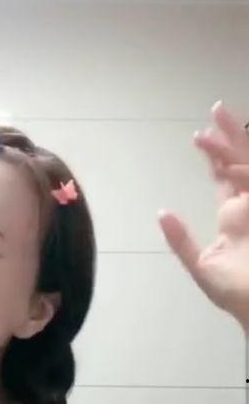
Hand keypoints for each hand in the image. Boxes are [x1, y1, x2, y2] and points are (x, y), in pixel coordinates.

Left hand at [157, 102, 248, 333]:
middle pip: (241, 163)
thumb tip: (162, 212)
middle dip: (229, 138)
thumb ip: (181, 240)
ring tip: (218, 117)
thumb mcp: (201, 264)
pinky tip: (225, 159)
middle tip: (216, 110)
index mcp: (234, 219)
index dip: (215, 158)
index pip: (226, 180)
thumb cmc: (233, 293)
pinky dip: (242, 168)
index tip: (201, 136)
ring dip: (235, 141)